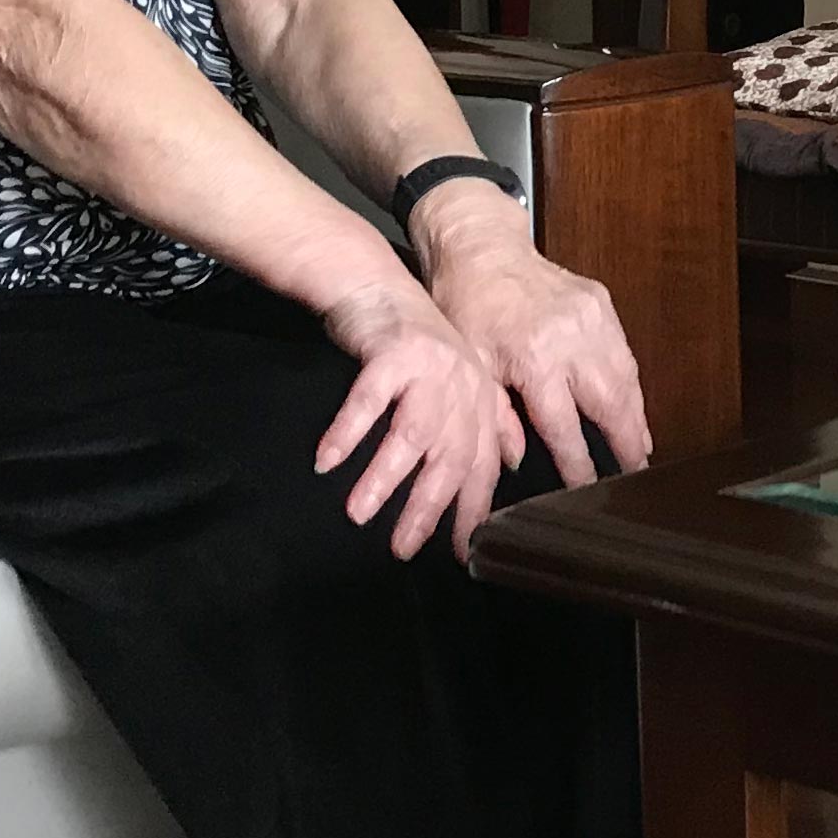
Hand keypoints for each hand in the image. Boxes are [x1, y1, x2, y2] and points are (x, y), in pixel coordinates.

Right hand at [314, 274, 522, 558]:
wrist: (378, 285)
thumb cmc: (412, 344)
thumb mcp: (458, 382)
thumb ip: (487, 424)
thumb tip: (510, 467)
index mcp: (480, 400)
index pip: (481, 466)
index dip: (471, 511)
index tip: (457, 552)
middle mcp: (464, 385)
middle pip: (450, 458)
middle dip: (427, 508)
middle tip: (403, 547)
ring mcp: (431, 367)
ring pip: (411, 434)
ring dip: (384, 478)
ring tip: (359, 514)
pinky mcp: (394, 350)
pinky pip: (368, 399)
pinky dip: (348, 431)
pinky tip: (328, 460)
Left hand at [418, 185, 651, 490]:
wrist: (481, 247)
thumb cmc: (465, 305)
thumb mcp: (469, 364)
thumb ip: (495, 416)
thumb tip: (516, 461)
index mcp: (534, 359)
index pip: (566, 427)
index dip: (579, 463)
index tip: (587, 487)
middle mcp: (571, 339)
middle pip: (611, 405)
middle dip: (626, 444)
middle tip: (635, 476)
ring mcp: (592, 318)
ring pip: (626, 379)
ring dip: (635, 417)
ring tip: (641, 450)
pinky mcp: (601, 303)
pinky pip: (624, 352)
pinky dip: (631, 383)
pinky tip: (632, 406)